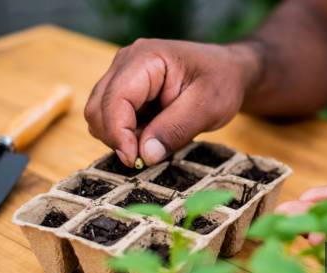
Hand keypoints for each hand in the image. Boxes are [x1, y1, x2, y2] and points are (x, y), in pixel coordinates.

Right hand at [84, 39, 259, 165]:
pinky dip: (127, 135)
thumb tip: (145, 155)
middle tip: (149, 155)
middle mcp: (125, 63)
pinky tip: (153, 135)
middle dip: (118, 138)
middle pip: (98, 109)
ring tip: (157, 140)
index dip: (119, 134)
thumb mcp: (207, 108)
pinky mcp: (125, 91)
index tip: (136, 160)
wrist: (228, 71)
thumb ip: (176, 130)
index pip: (114, 100)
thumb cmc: (221, 83)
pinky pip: (112, 119)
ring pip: (100, 116)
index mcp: (145, 59)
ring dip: (122, 138)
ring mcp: (122, 76)